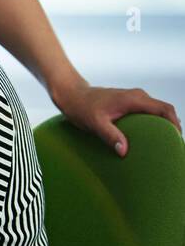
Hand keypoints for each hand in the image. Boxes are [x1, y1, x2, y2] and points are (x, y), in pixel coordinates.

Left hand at [52, 78, 181, 156]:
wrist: (71, 94)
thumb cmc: (81, 108)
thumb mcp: (95, 124)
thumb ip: (110, 136)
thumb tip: (124, 151)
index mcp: (134, 99)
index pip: (164, 109)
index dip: (174, 123)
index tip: (177, 139)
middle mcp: (138, 96)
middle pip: (164, 109)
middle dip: (172, 125)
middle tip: (173, 145)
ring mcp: (134, 98)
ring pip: (157, 110)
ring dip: (163, 124)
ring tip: (164, 142)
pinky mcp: (129, 102)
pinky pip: (148, 111)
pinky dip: (153, 122)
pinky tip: (149, 136)